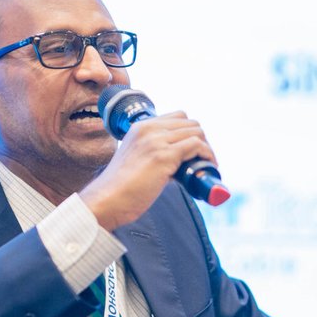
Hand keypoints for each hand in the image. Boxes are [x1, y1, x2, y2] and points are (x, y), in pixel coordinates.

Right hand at [79, 112, 215, 230]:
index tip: (193, 149)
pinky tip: (207, 166)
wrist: (109, 199)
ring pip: (196, 132)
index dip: (189, 132)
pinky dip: (207, 155)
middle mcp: (148, 129)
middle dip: (201, 139)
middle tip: (202, 159)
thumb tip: (179, 160)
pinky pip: (197, 145)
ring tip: (206, 164)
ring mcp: (156, 141)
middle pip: (190, 123)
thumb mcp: (135, 157)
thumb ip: (152, 151)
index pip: (177, 117)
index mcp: (140, 127)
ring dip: (206, 147)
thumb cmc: (121, 187)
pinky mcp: (164, 156)